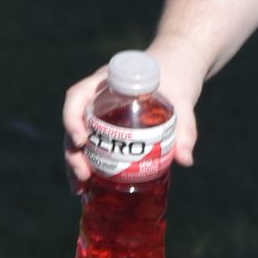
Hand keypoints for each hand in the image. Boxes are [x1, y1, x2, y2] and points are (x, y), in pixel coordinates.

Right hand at [60, 50, 202, 187]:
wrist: (179, 68)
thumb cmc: (178, 77)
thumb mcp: (183, 99)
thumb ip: (185, 127)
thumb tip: (185, 160)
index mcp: (109, 79)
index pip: (78, 94)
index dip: (72, 117)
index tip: (81, 140)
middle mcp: (98, 94)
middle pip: (74, 121)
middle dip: (72, 151)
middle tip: (83, 176)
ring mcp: (100, 110)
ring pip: (77, 136)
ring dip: (74, 162)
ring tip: (79, 190)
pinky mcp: (107, 125)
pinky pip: (90, 143)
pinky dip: (87, 163)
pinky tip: (87, 188)